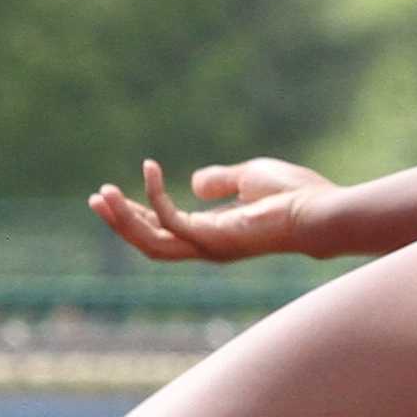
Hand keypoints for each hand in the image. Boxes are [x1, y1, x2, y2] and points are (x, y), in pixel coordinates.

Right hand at [87, 156, 333, 265]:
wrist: (320, 211)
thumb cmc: (294, 195)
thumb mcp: (250, 176)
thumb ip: (221, 180)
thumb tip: (194, 183)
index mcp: (213, 234)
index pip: (165, 230)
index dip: (138, 214)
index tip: (114, 193)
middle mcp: (207, 246)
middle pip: (150, 243)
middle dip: (120, 222)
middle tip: (96, 198)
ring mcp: (209, 247)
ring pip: (152, 243)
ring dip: (125, 220)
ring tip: (103, 194)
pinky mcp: (213, 238)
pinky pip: (170, 220)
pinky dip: (155, 196)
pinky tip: (149, 169)